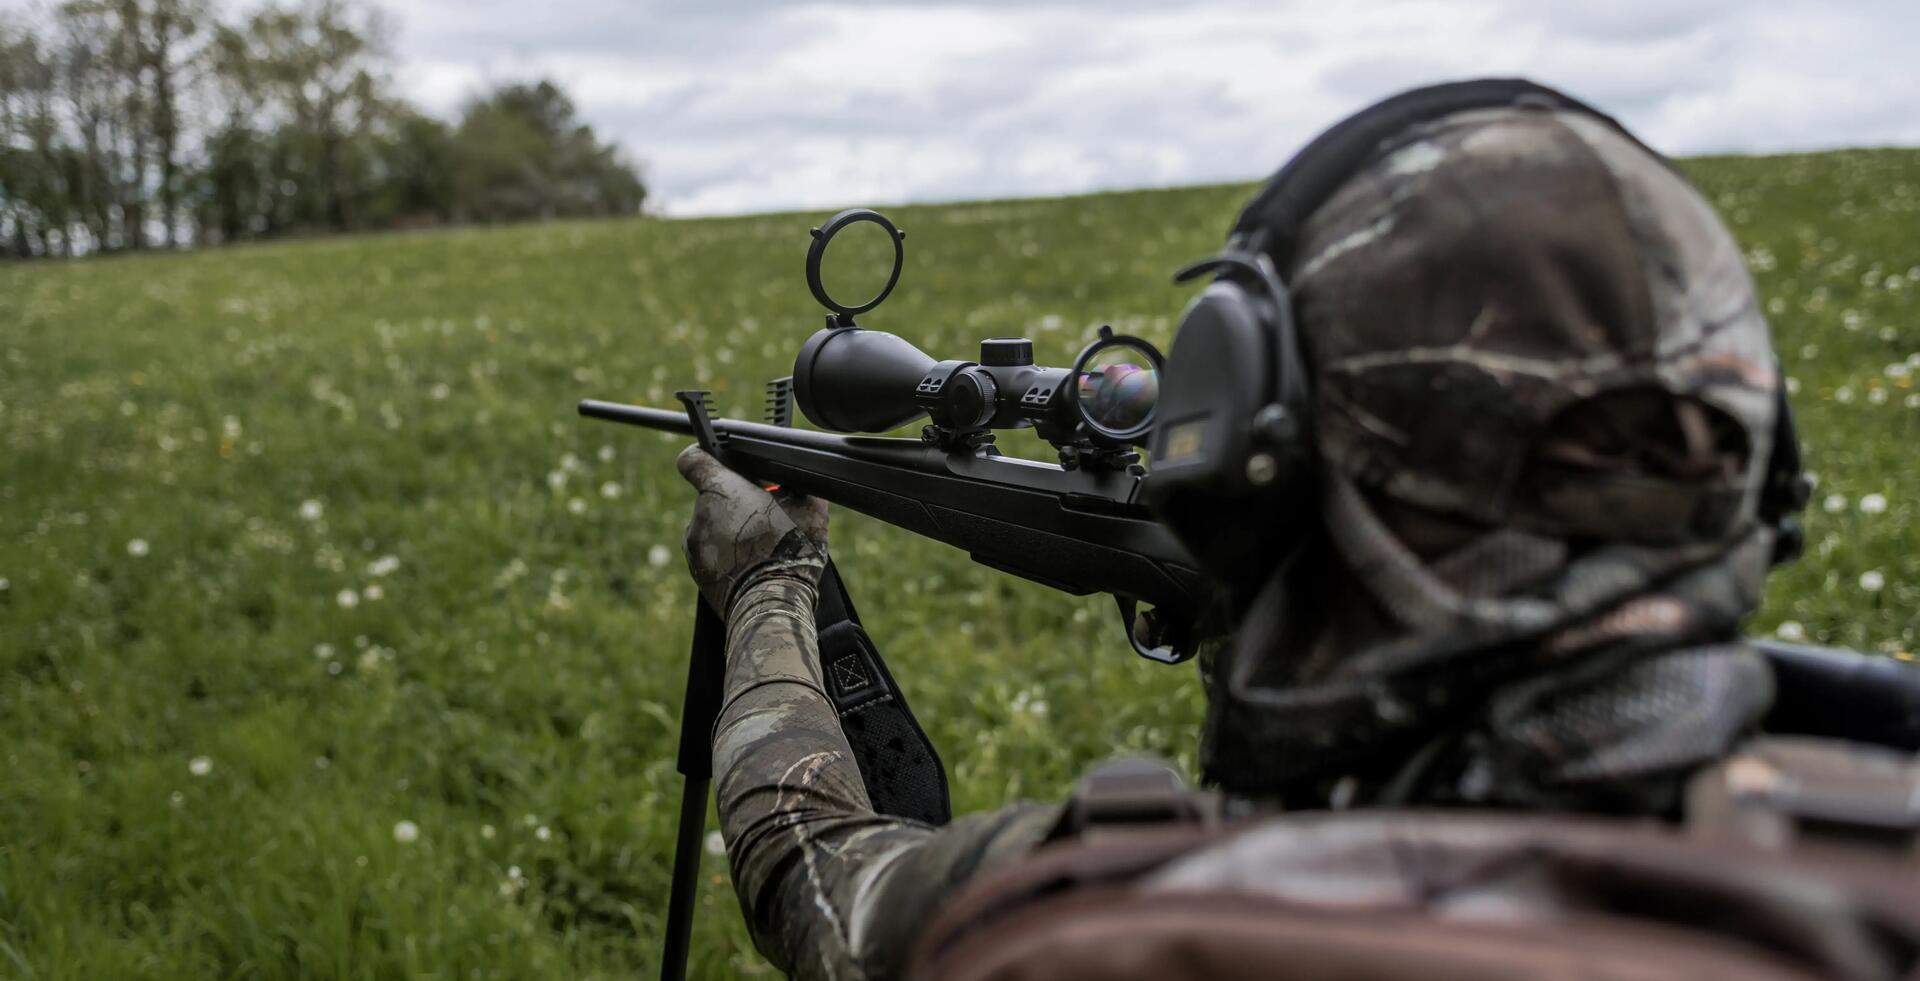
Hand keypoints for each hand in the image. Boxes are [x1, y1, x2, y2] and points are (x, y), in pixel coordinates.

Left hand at [675, 445, 828, 613]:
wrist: (772, 602)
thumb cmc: (789, 551)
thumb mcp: (809, 508)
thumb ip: (796, 484)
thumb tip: (800, 479)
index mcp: (719, 490)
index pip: (693, 460)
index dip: (705, 458)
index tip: (720, 464)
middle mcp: (698, 515)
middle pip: (712, 497)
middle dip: (735, 502)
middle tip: (764, 514)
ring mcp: (694, 546)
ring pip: (712, 526)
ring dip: (731, 530)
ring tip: (761, 544)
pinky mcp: (697, 572)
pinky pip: (712, 553)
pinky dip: (727, 555)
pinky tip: (752, 563)